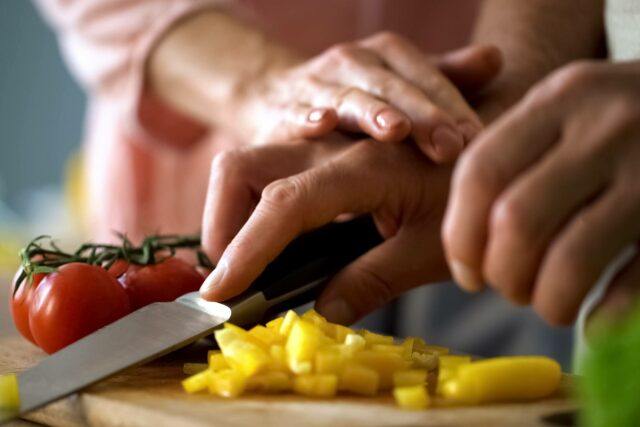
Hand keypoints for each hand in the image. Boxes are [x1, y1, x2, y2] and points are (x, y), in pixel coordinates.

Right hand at [199, 136, 451, 323]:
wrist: (494, 146)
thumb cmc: (474, 199)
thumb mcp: (432, 250)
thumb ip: (373, 279)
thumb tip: (323, 309)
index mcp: (362, 169)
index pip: (284, 204)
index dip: (246, 250)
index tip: (218, 294)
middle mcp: (332, 148)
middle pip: (243, 167)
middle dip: (222, 223)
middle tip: (233, 277)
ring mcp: (323, 149)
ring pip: (250, 165)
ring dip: (235, 215)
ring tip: (250, 263)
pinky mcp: (323, 157)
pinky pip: (270, 174)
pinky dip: (257, 208)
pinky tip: (276, 243)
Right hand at [238, 32, 500, 161]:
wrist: (278, 99)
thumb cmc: (355, 98)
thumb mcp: (401, 85)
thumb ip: (446, 77)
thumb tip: (496, 58)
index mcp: (388, 55)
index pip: (429, 78)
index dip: (453, 107)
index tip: (477, 138)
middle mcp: (355, 62)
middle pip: (395, 87)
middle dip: (423, 115)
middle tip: (451, 145)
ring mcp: (318, 84)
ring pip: (349, 98)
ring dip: (372, 113)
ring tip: (396, 131)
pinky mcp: (286, 110)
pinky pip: (297, 114)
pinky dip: (308, 118)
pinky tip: (320, 125)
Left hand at [442, 60, 639, 324]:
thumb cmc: (623, 117)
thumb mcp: (568, 107)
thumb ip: (515, 154)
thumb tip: (463, 248)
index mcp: (560, 100)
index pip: (481, 173)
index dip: (460, 236)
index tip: (466, 272)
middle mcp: (605, 130)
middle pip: (517, 220)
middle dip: (501, 271)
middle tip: (510, 287)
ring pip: (571, 258)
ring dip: (547, 299)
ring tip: (549, 304)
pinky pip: (635, 283)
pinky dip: (606, 315)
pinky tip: (595, 321)